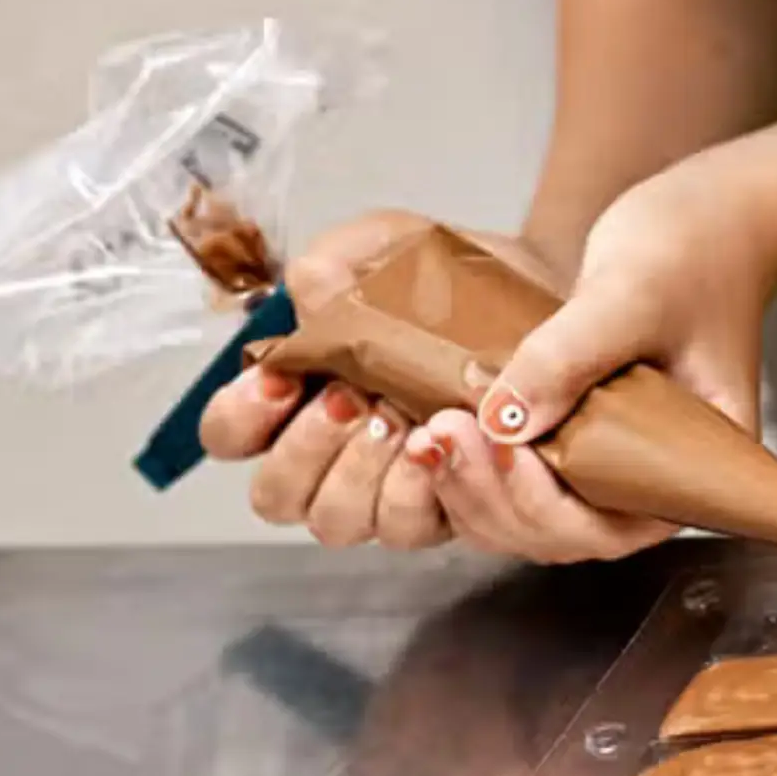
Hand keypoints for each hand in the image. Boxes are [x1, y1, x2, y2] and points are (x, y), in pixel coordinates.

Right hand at [196, 210, 557, 550]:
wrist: (546, 298)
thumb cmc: (454, 281)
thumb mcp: (386, 247)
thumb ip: (329, 269)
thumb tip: (303, 308)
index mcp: (298, 394)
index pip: (230, 433)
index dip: (240, 418)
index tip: (283, 380)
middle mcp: (332, 453)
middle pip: (277, 495)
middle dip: (307, 451)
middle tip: (352, 399)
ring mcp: (384, 487)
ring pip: (339, 522)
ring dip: (362, 475)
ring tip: (402, 419)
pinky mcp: (442, 507)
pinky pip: (409, 528)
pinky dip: (422, 489)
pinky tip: (445, 443)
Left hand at [422, 164, 774, 563]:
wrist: (704, 216)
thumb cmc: (693, 251)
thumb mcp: (630, 294)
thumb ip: (569, 358)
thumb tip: (504, 423)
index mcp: (693, 467)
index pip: (613, 528)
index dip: (548, 509)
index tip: (502, 449)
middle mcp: (651, 479)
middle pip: (561, 534)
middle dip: (493, 497)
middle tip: (440, 434)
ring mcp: (609, 461)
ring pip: (530, 515)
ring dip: (472, 487)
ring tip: (428, 431)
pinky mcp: (575, 435)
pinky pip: (517, 477)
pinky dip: (473, 464)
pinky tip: (434, 425)